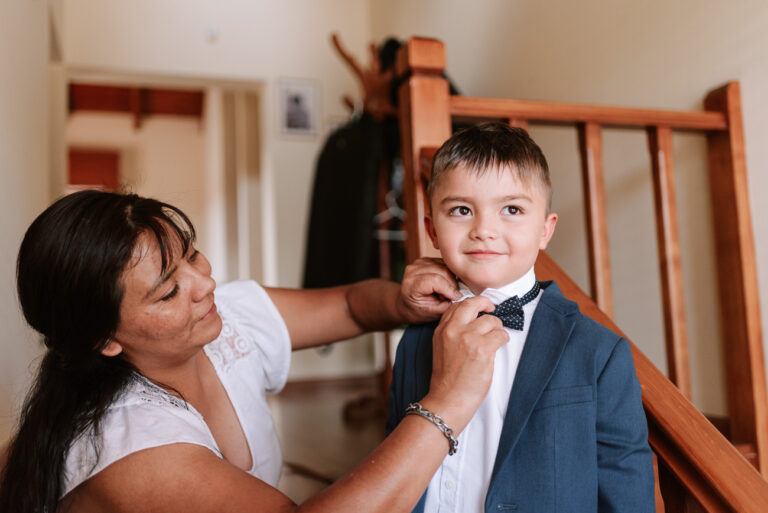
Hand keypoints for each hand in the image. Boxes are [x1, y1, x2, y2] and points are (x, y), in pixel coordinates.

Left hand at [396, 258, 461, 323]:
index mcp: (411, 284)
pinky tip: (445, 283)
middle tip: (451, 296)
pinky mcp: (426, 260)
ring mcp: (419, 262)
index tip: (457, 298)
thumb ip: (448, 304)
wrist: (407, 304)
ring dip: (452, 279)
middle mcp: (413, 270)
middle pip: (443, 271)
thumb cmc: (419, 310)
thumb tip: (462, 295)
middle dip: (452, 284)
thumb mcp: (433, 313)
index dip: (450, 289)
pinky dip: (449, 274)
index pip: (436, 280)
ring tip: (446, 291)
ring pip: (446, 266)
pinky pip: (445, 264)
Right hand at [421, 296, 508, 430]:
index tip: (479, 308)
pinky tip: (498, 347)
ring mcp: (468, 338)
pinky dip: (503, 339)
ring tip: (495, 339)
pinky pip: (501, 335)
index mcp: (441, 330)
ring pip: (491, 320)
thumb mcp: (441, 349)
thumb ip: (452, 332)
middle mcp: (453, 330)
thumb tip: (471, 320)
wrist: (448, 400)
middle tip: (492, 309)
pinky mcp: (482, 349)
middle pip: (473, 304)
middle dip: (486, 303)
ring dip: (497, 329)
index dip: (471, 304)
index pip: (457, 305)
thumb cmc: (447, 379)